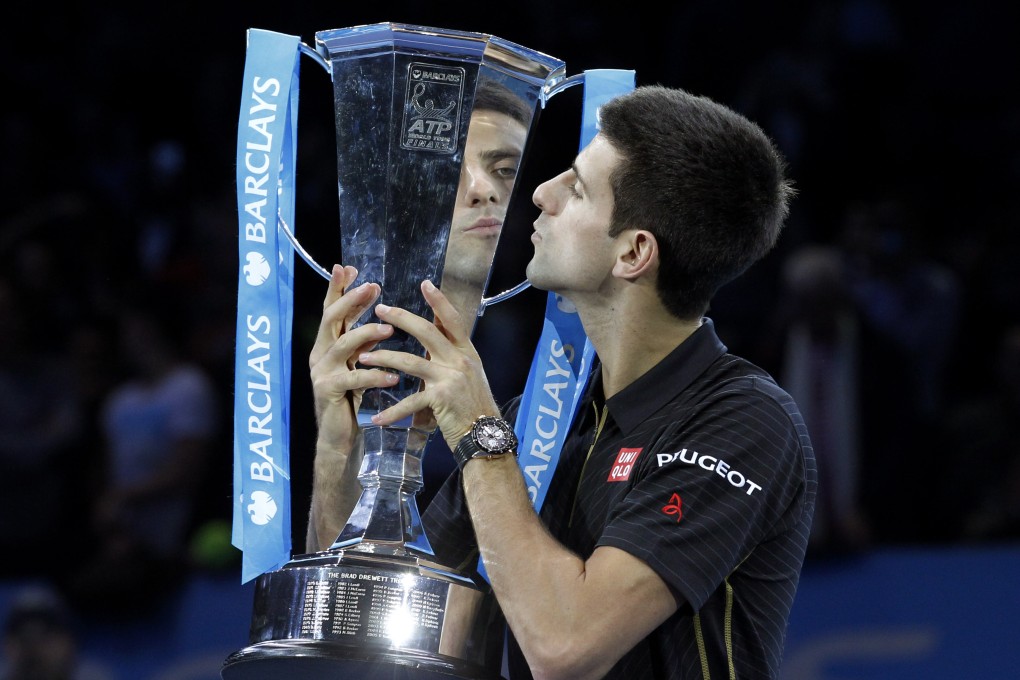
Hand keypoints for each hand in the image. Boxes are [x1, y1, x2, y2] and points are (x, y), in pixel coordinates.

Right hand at [309, 264, 401, 450]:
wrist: (339, 435)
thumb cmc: (351, 398)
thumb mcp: (357, 364)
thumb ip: (363, 343)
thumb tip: (383, 319)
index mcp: (327, 344)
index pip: (331, 310)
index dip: (339, 288)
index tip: (351, 267)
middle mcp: (320, 353)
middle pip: (331, 318)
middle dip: (350, 300)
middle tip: (372, 286)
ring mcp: (322, 372)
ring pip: (342, 344)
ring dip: (366, 334)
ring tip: (389, 330)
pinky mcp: (329, 391)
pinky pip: (353, 378)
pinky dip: (374, 375)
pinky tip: (393, 376)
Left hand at [357, 280, 499, 448]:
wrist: (485, 435)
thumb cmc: (474, 404)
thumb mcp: (469, 373)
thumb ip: (452, 353)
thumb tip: (435, 330)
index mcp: (466, 352)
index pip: (452, 319)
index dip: (439, 301)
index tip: (425, 283)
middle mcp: (459, 361)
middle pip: (427, 332)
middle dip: (401, 318)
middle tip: (380, 310)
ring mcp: (450, 379)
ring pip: (411, 362)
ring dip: (384, 359)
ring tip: (362, 359)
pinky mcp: (440, 399)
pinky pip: (410, 402)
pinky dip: (392, 412)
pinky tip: (376, 418)